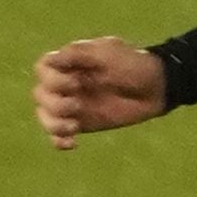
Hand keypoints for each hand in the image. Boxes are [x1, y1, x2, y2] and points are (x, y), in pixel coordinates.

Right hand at [32, 39, 168, 148]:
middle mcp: (67, 83)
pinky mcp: (82, 123)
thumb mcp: (108, 53)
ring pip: (45, 116)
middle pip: (40, 94)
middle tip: (77, 105)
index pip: (43, 69)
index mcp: (71, 62)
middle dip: (54, 102)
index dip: (51, 78)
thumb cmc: (133, 65)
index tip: (74, 82)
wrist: (156, 88)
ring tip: (74, 127)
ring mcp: (73, 104)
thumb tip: (51, 59)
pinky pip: (58, 135)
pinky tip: (73, 143)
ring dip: (53, 124)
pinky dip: (58, 140)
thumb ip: (79, 54)